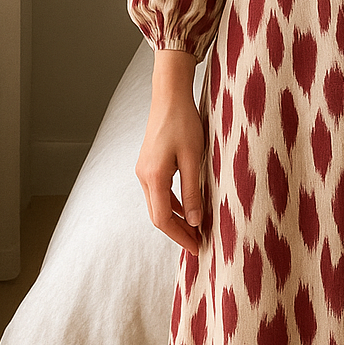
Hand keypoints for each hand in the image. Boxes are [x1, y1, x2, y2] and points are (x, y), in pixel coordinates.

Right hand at [135, 54, 203, 256]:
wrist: (169, 96)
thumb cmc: (184, 123)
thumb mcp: (193, 158)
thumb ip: (193, 190)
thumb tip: (196, 221)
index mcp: (153, 177)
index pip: (163, 219)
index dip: (180, 236)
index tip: (198, 248)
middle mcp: (144, 177)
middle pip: (158, 215)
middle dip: (179, 232)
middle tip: (200, 244)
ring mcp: (144, 171)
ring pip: (158, 205)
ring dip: (177, 219)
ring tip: (197, 230)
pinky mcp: (149, 165)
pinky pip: (159, 193)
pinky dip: (174, 205)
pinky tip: (190, 209)